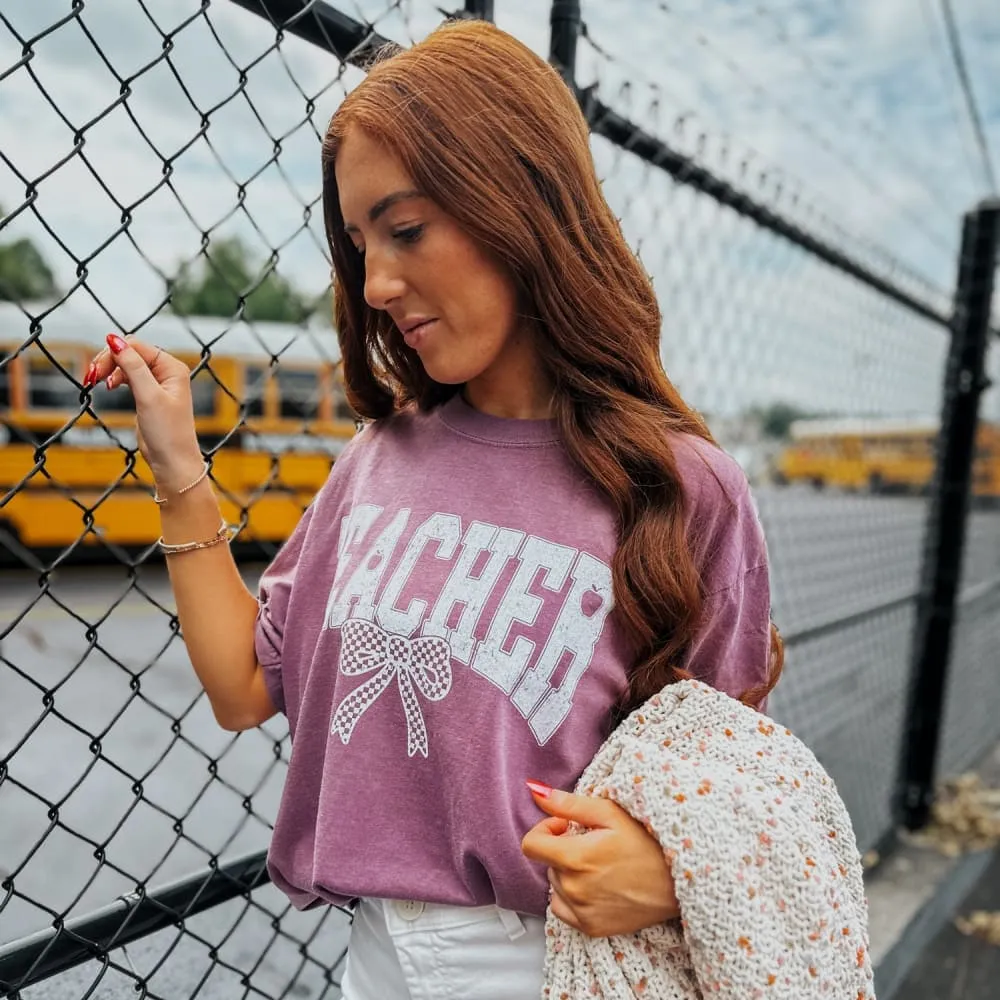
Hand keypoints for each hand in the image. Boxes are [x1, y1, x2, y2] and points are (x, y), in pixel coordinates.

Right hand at [84, 334, 203, 490]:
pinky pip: (127, 377)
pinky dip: (115, 379)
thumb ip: (133, 367)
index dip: (113, 354)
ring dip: (110, 370)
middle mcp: (166, 372)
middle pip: (129, 352)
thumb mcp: (148, 396)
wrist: (172, 461)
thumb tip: (115, 340)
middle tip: (91, 377)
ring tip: (98, 383)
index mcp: (172, 367)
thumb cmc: (167, 432)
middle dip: (109, 361)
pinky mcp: (147, 394)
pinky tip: (108, 386)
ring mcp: (156, 383)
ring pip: (126, 364)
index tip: (96, 372)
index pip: (136, 346)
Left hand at [521, 781, 678, 937]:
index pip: (531, 845)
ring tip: (600, 865)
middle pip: (548, 864)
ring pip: (556, 886)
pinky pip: (563, 910)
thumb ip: (567, 804)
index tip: (566, 826)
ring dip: (568, 873)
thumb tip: (534, 791)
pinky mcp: (592, 929)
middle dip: (563, 850)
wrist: (680, 881)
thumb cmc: (648, 841)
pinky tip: (597, 886)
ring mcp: (582, 913)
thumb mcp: (609, 813)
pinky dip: (572, 897)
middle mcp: (574, 890)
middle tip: (594, 844)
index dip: (545, 829)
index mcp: (575, 858)